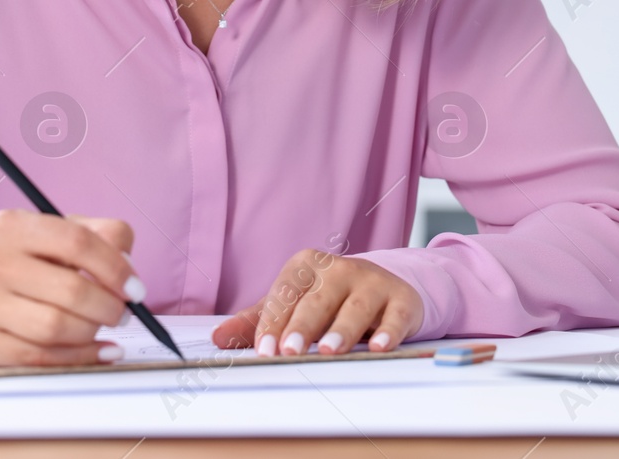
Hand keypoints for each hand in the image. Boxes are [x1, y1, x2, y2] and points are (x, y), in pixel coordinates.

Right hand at [0, 209, 144, 366]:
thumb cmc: (16, 265)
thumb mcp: (49, 237)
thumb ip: (97, 236)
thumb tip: (128, 264)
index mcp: (11, 226)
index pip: (77, 241)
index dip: (115, 267)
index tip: (136, 289)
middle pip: (71, 290)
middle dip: (109, 307)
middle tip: (121, 313)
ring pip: (56, 327)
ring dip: (92, 332)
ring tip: (101, 328)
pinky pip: (40, 356)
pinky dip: (79, 358)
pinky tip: (98, 351)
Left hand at [210, 248, 423, 356]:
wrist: (385, 286)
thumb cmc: (329, 299)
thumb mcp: (293, 304)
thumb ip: (257, 320)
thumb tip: (218, 338)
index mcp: (307, 265)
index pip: (286, 293)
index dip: (274, 321)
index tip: (264, 350)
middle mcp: (340, 269)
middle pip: (318, 300)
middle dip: (303, 326)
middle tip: (290, 352)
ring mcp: (372, 282)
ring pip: (356, 307)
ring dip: (342, 330)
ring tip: (330, 351)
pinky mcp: (401, 299)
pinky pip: (395, 316)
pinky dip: (389, 331)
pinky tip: (380, 347)